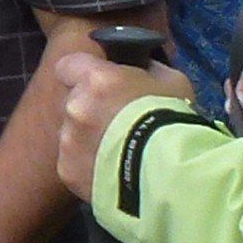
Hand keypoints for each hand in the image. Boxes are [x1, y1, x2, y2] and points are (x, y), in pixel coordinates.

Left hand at [56, 51, 192, 199]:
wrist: (171, 176)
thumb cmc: (174, 123)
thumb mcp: (173, 84)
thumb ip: (149, 71)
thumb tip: (143, 68)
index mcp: (95, 79)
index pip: (68, 66)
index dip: (81, 74)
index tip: (96, 84)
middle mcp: (74, 106)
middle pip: (72, 103)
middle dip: (89, 110)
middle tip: (117, 125)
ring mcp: (67, 140)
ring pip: (71, 134)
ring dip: (88, 140)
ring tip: (119, 154)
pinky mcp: (67, 170)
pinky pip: (73, 163)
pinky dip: (89, 167)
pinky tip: (113, 173)